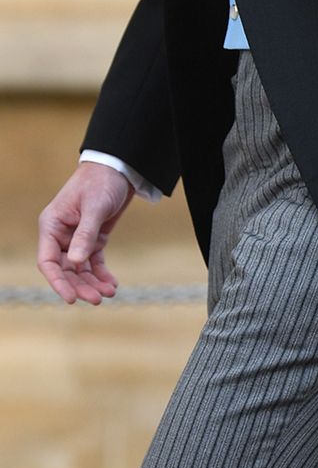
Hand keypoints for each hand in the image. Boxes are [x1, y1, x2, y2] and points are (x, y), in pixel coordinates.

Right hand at [37, 163, 134, 305]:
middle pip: (65, 269)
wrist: (120, 167)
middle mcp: (61, 234)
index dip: (58, 282)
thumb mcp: (94, 207)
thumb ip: (85, 234)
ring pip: (80, 268)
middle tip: (97, 299)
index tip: (71, 298)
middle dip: (80, 286)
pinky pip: (94, 261)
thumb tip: (74, 263)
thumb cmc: (101, 181)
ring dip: (92, 283)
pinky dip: (101, 274)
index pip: (47, 261)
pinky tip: (112, 284)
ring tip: (109, 293)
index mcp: (52, 225)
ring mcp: (77, 238)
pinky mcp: (94, 238)